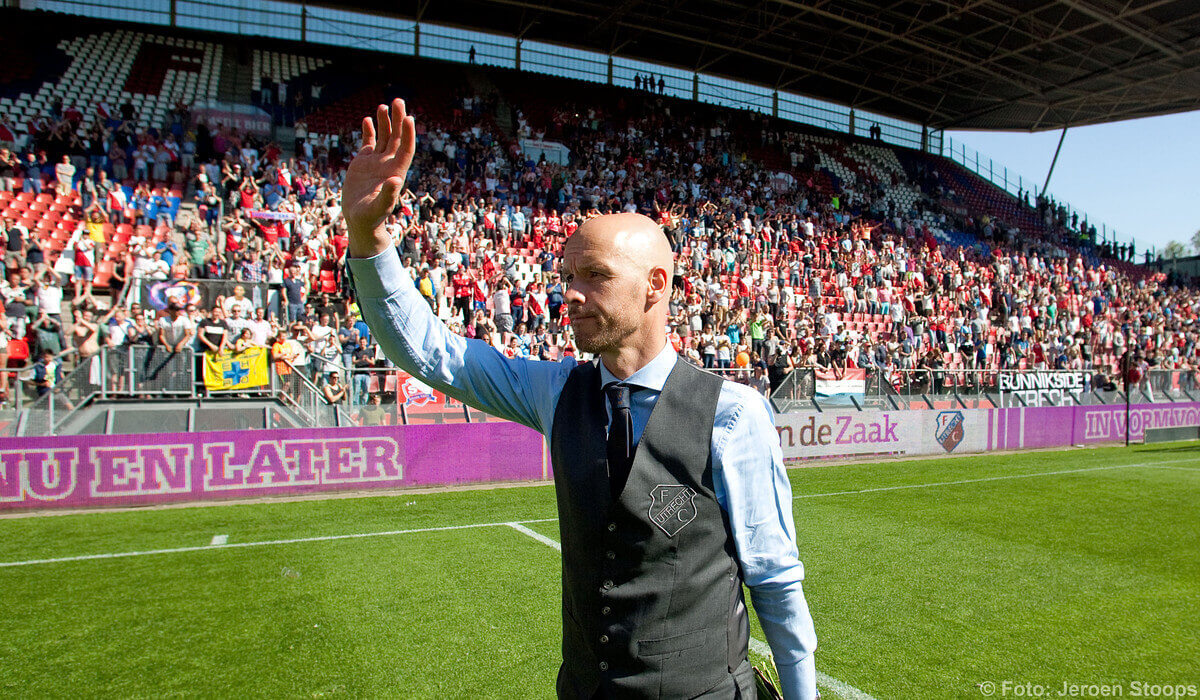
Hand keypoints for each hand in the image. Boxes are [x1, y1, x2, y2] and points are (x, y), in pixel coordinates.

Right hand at [342, 99, 416, 257]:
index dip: (407, 134)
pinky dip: (369, 131)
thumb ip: (387, 195)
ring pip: (383, 137)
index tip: (409, 118)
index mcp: (395, 172)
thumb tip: (395, 180)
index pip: (405, 149)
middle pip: (396, 137)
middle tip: (399, 100)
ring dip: (385, 122)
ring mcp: (376, 162)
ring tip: (384, 105)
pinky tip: (368, 119)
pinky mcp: (363, 163)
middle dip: (398, 120)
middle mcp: (388, 164)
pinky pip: (368, 143)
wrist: (359, 221)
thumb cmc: (371, 217)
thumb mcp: (379, 207)